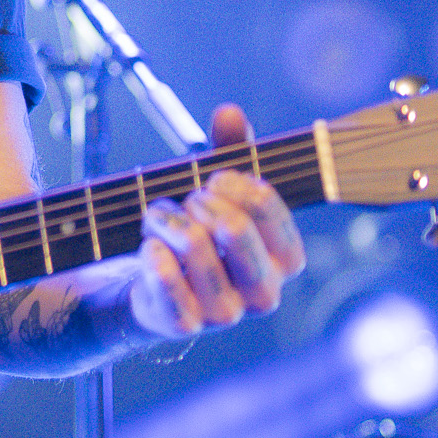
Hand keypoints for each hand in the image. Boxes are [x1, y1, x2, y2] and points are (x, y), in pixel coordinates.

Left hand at [130, 103, 306, 340]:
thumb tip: (229, 111)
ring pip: (193, 244)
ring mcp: (227, 314)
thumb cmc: (199, 232)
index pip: (268, 205)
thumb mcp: (218, 190)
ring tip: (159, 219)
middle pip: (234, 227)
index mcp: (287, 258)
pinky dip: (150, 250)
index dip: (233, 182)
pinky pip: (164, 276)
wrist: (156, 287)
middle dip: (199, 202)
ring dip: (166, 220)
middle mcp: (266, 292)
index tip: (211, 178)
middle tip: (186, 202)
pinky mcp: (186, 325)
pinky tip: (150, 248)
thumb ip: (230, 149)